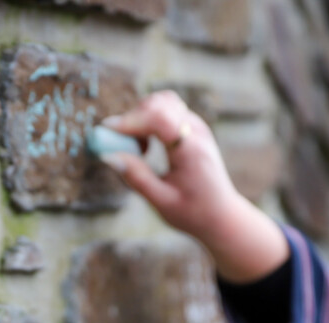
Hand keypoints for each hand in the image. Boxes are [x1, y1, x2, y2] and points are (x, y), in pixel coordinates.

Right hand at [99, 91, 288, 282]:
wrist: (221, 214)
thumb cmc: (193, 212)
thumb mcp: (162, 201)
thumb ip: (136, 177)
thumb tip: (108, 156)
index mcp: (192, 150)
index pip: (160, 118)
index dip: (131, 120)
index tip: (107, 130)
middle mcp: (198, 132)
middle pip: (160, 103)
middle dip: (133, 117)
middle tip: (121, 144)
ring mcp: (197, 126)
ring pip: (163, 102)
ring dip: (142, 117)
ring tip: (138, 148)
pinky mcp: (193, 127)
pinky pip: (167, 110)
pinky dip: (149, 120)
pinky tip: (146, 145)